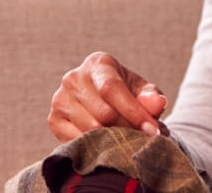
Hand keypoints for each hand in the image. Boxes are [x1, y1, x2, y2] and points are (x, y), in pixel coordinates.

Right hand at [48, 51, 168, 141]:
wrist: (103, 101)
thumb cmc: (126, 94)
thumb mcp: (142, 91)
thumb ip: (151, 97)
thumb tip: (158, 104)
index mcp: (98, 64)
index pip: (112, 89)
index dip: (134, 112)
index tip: (153, 131)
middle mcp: (74, 78)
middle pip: (102, 113)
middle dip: (127, 129)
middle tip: (144, 140)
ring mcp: (60, 99)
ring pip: (90, 130)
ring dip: (114, 141)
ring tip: (129, 142)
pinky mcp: (54, 119)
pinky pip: (76, 141)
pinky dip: (96, 147)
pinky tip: (108, 146)